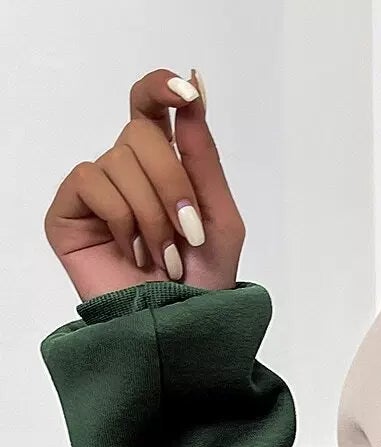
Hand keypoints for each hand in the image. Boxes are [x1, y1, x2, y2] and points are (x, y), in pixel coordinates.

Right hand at [44, 66, 243, 302]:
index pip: (148, 105)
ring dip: (152, 214)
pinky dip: (121, 219)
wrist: (179, 331)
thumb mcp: (219, 218)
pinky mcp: (68, 213)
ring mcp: (95, 191)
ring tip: (163, 258)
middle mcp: (126, 170)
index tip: (186, 92)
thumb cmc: (202, 284)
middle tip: (188, 234)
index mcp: (162, 166)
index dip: (160, 88)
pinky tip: (131, 253)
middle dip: (173, 183)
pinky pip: (91, 181)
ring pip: (118, 159)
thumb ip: (203, 156)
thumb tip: (193, 89)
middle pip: (140, 131)